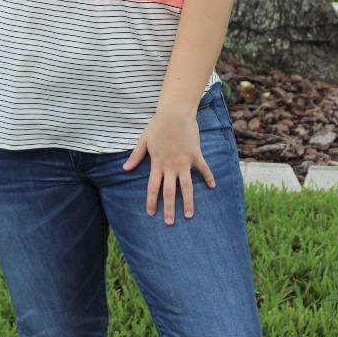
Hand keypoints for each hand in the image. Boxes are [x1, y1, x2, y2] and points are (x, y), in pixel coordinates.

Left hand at [122, 109, 215, 224]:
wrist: (175, 113)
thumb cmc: (157, 125)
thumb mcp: (144, 140)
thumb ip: (136, 156)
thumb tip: (125, 168)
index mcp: (157, 163)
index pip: (153, 187)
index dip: (152, 201)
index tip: (151, 213)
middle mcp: (171, 166)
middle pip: (170, 191)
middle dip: (169, 208)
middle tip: (170, 223)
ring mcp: (184, 161)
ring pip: (187, 186)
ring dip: (188, 201)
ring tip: (189, 215)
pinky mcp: (195, 155)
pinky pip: (203, 169)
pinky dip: (208, 177)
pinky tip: (213, 186)